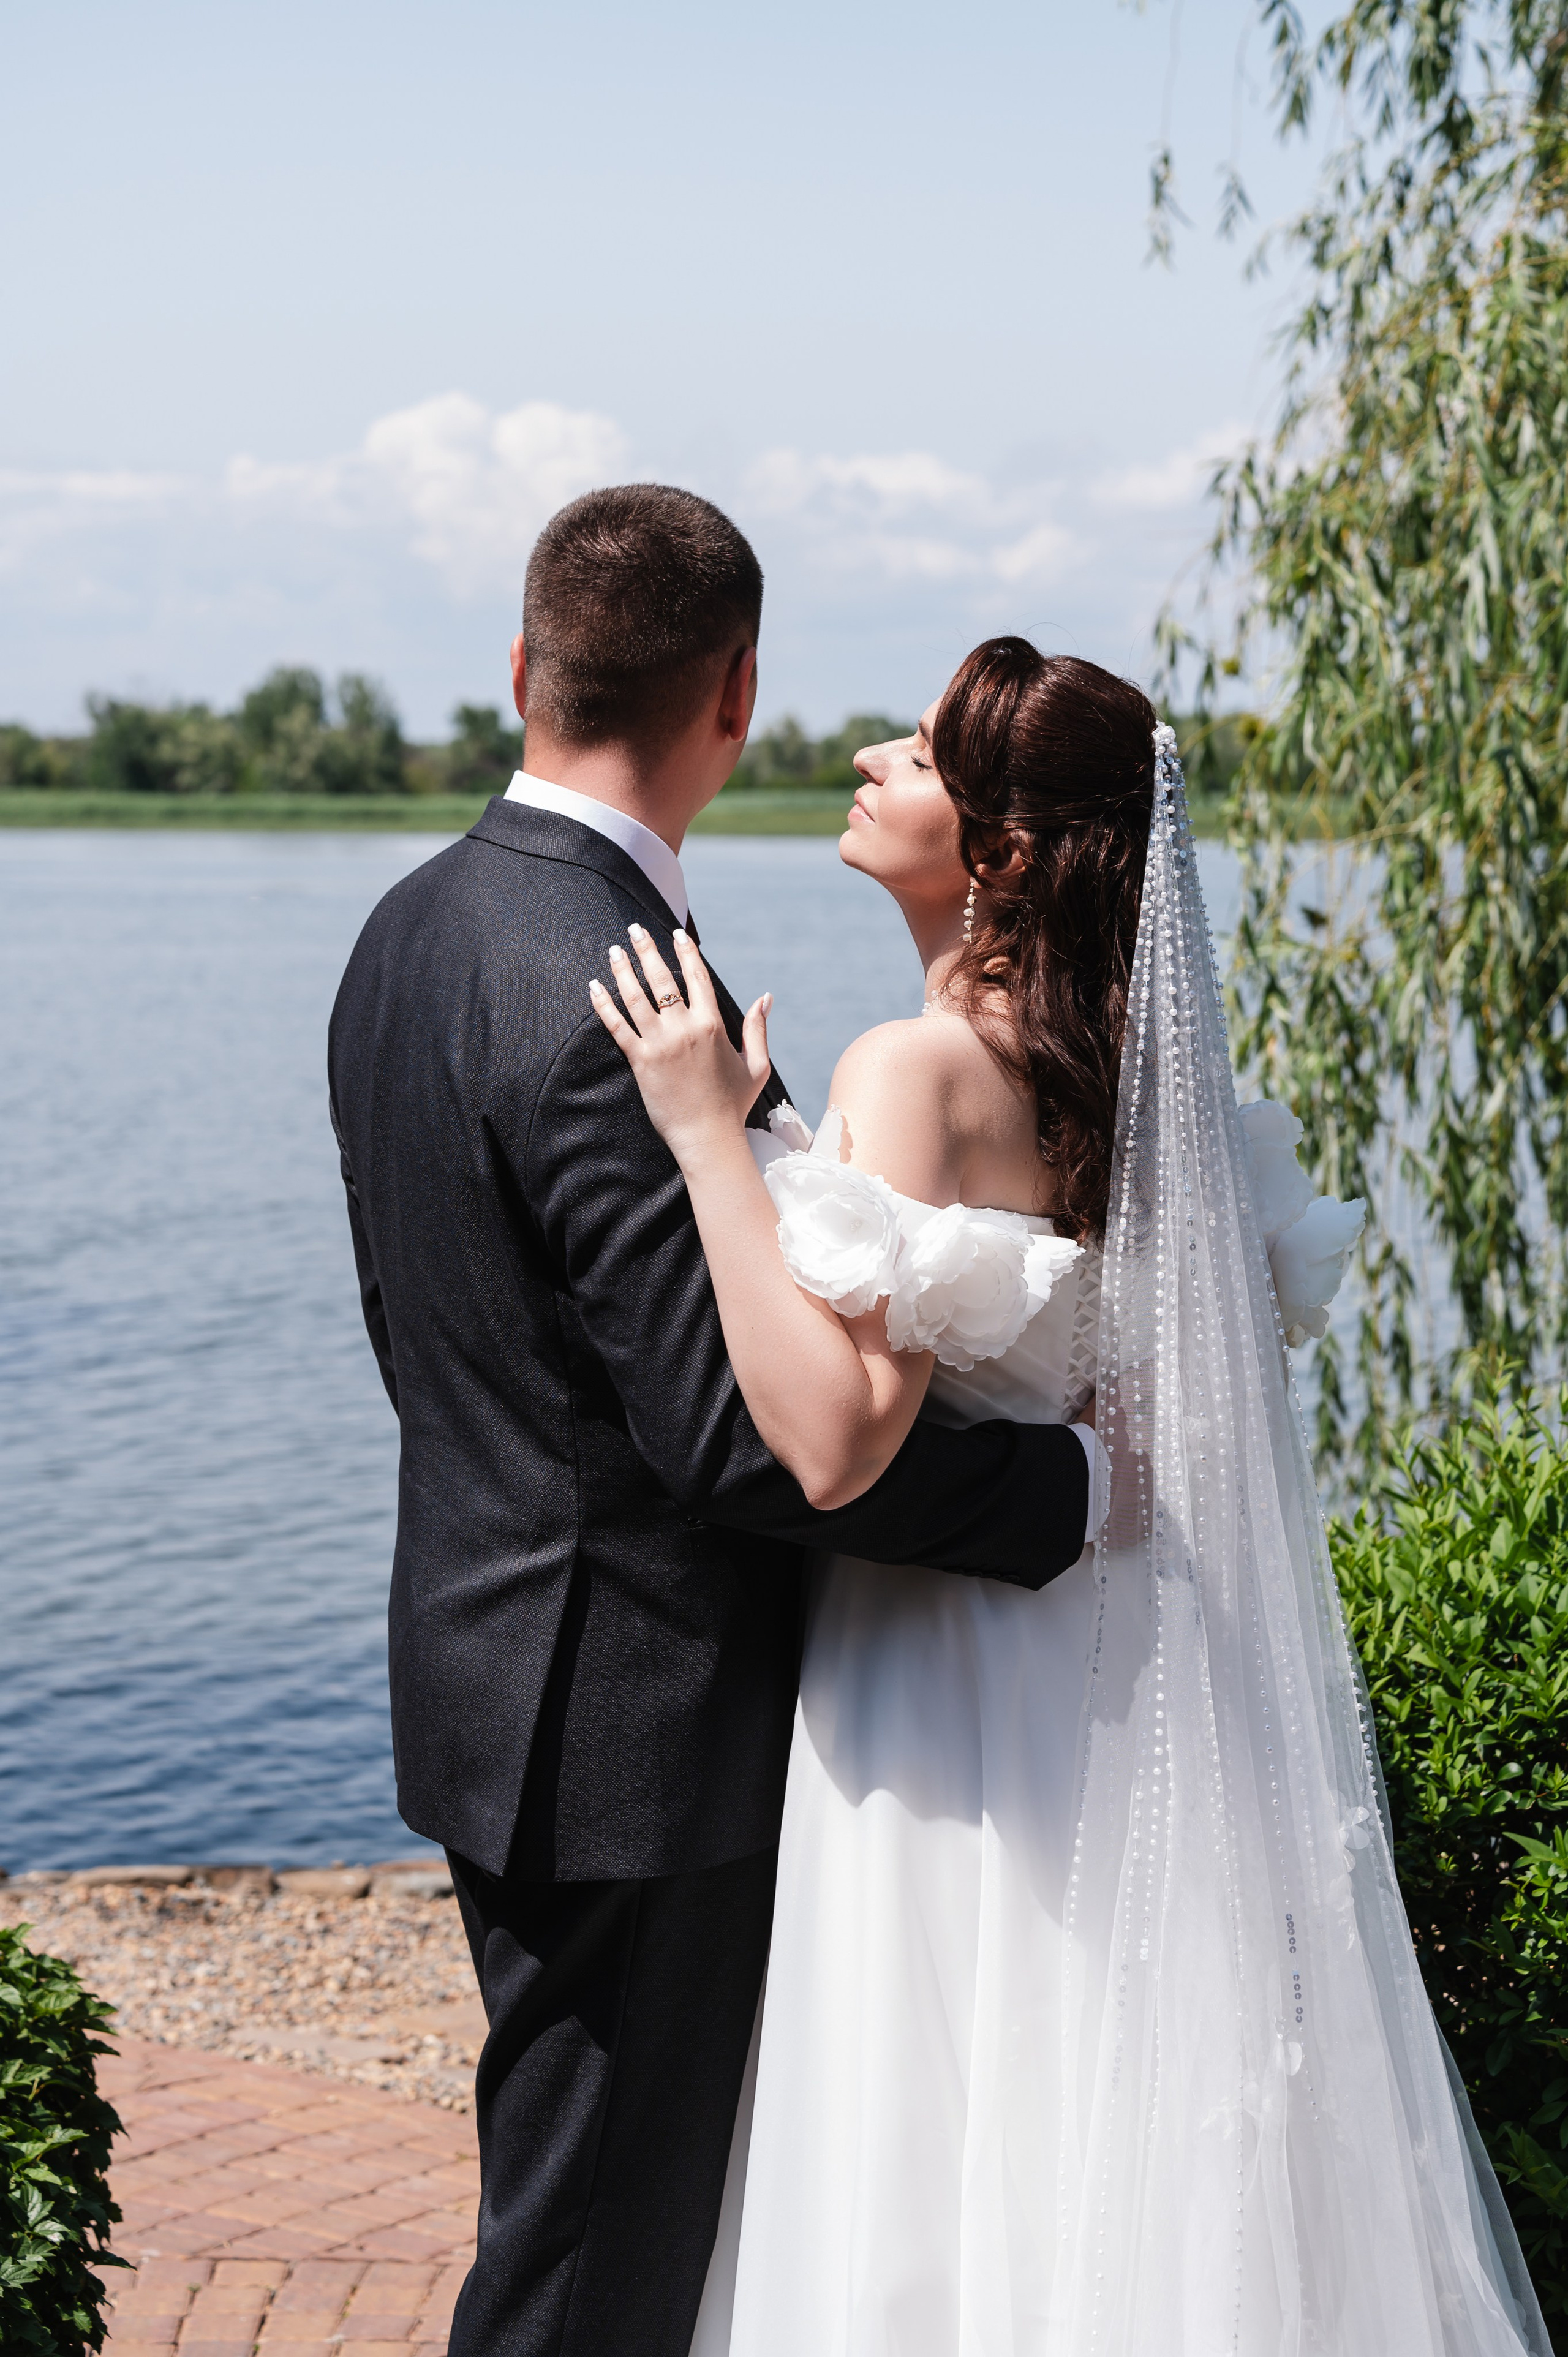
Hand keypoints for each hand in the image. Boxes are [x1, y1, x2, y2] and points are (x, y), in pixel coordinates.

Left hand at [589, 923, 772, 1162]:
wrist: (708, 1137)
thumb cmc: (734, 1104)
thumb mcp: (756, 1064)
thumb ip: (758, 1029)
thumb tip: (765, 998)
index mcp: (713, 1025)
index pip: (696, 977)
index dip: (685, 951)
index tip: (676, 933)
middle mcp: (685, 1029)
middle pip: (662, 979)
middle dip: (647, 949)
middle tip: (635, 929)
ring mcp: (661, 1044)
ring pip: (636, 997)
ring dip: (622, 969)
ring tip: (613, 950)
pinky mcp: (641, 1061)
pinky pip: (617, 1026)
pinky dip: (603, 1004)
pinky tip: (593, 986)